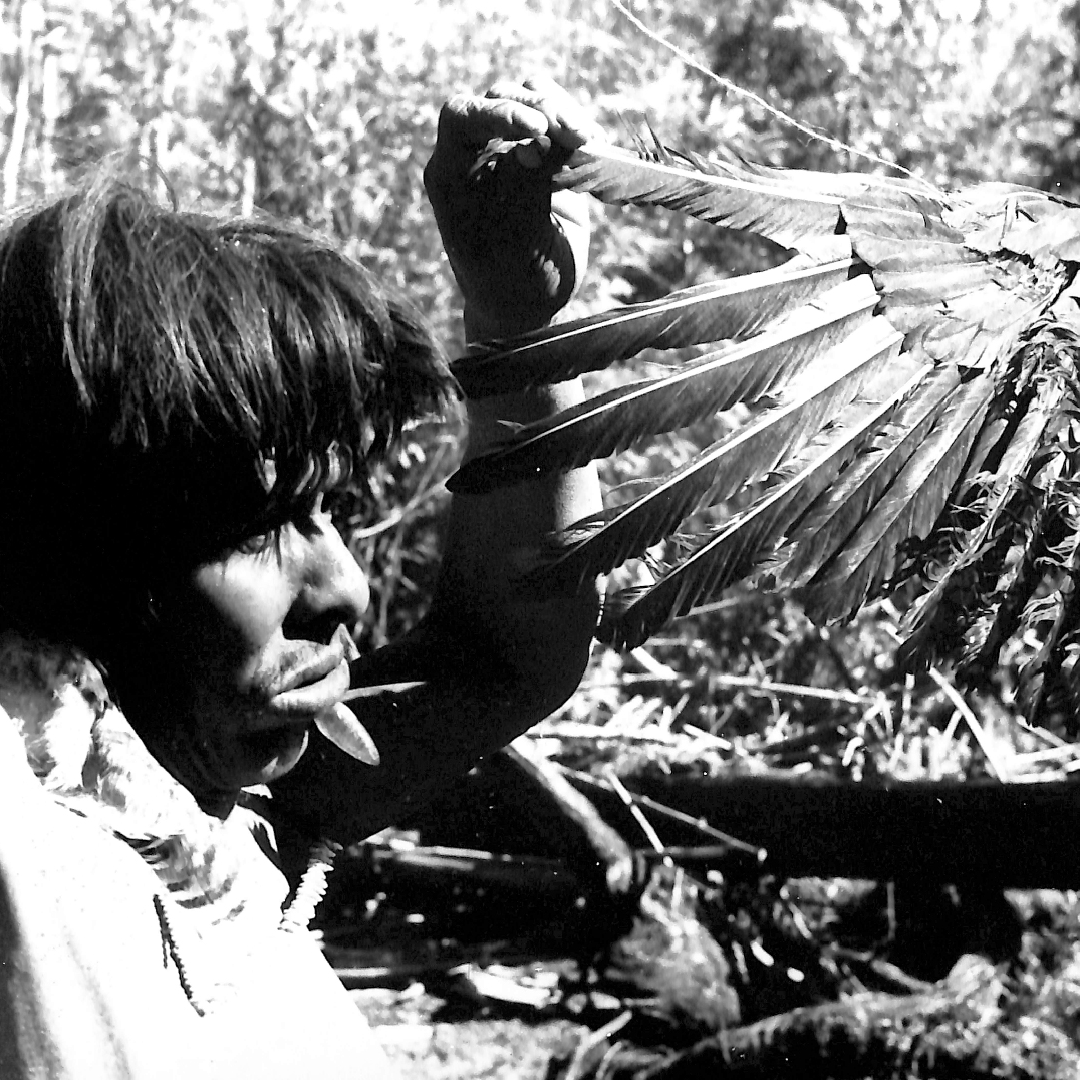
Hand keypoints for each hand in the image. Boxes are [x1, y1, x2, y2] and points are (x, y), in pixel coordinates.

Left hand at [424, 76, 602, 340]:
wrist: (532, 304)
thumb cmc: (514, 282)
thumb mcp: (519, 242)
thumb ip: (526, 189)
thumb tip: (544, 140)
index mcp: (451, 175)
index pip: (461, 118)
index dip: (498, 112)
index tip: (537, 128)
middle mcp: (475, 154)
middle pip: (501, 96)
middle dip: (542, 108)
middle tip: (578, 136)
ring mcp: (509, 149)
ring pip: (532, 97)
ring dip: (564, 111)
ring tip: (589, 141)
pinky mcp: (543, 154)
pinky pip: (558, 119)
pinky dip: (578, 126)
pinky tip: (595, 146)